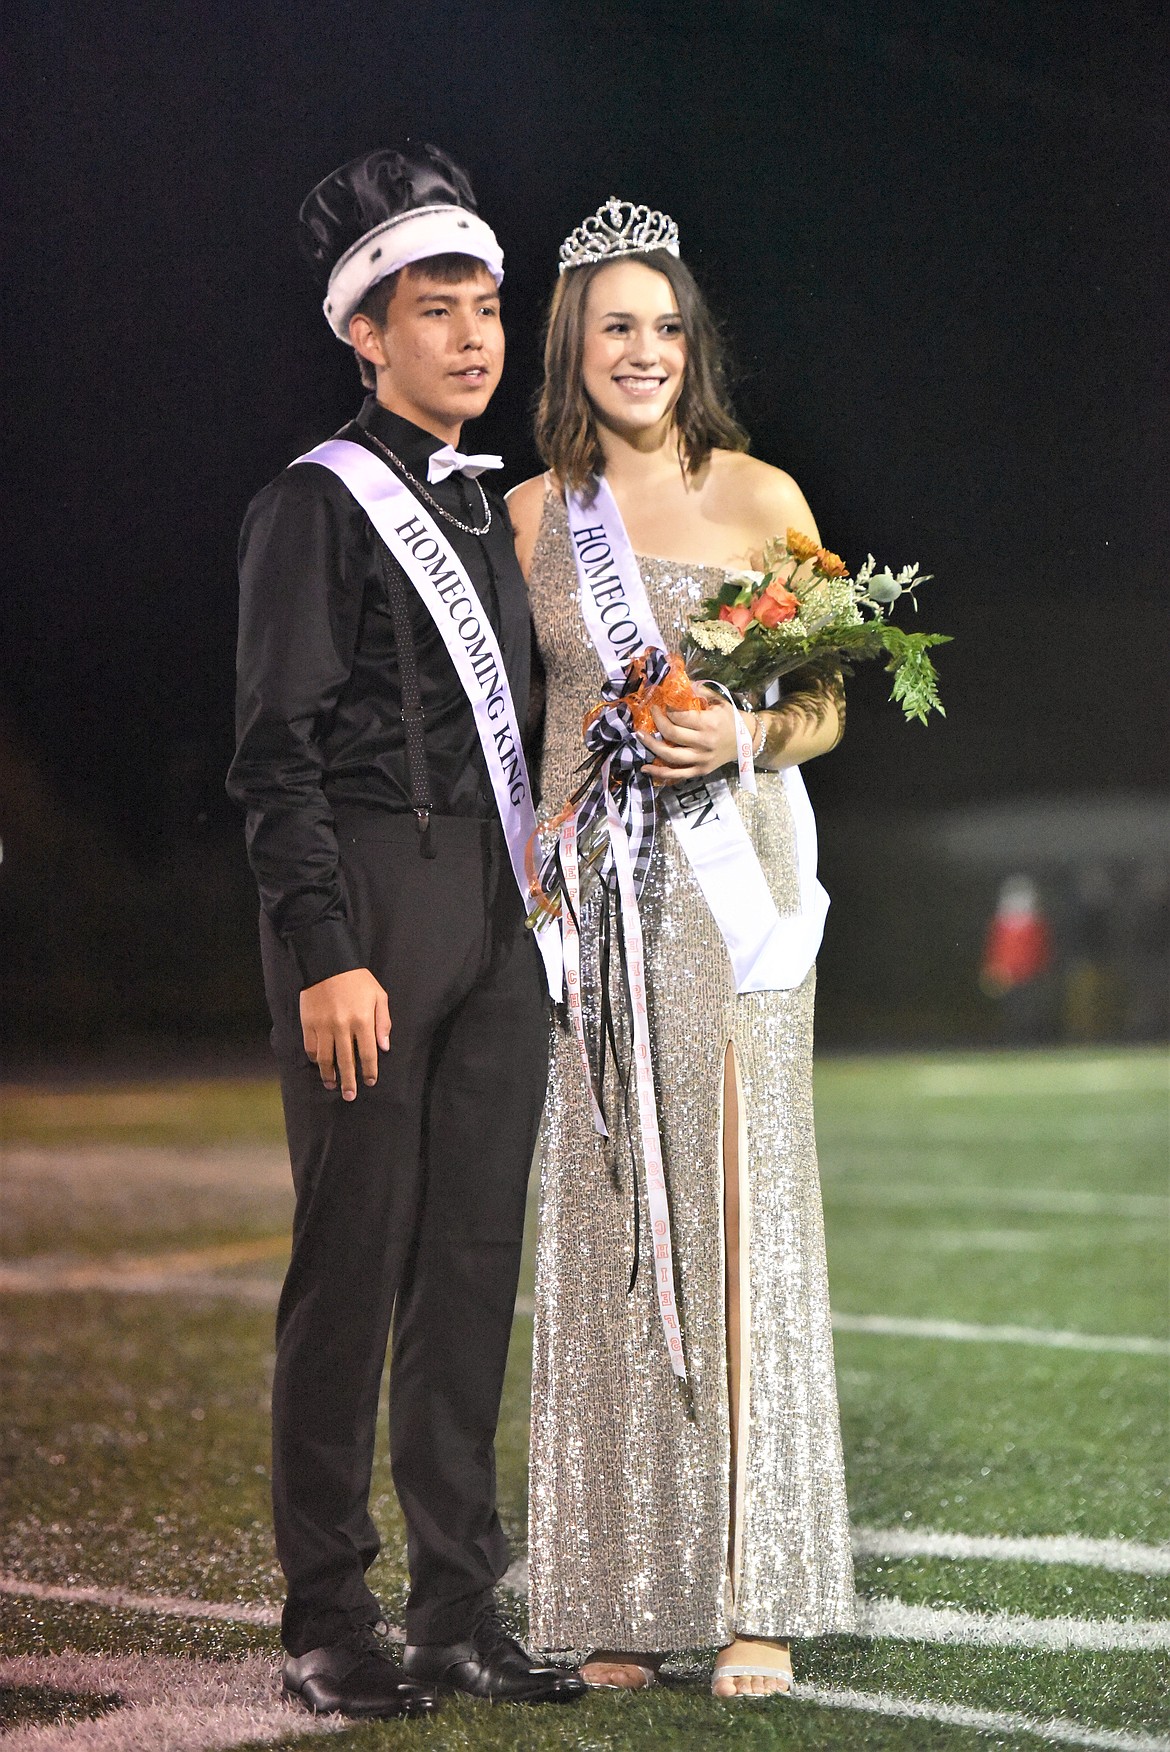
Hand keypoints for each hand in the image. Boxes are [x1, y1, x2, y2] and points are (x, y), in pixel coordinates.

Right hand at [299, 968, 390, 1099]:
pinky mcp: (308, 1023)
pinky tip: (320, 1065)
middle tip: (350, 1096)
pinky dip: (315, 1059)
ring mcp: (323, 1026)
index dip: (369, 1071)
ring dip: (329, 1075)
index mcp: (363, 1020)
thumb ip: (383, 1022)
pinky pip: (311, 1048)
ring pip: (326, 1059)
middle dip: (349, 1081)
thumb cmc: (357, 980)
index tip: (370, 1082)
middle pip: (346, 1061)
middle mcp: (343, 1027)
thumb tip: (384, 1047)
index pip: (367, 1054)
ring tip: (332, 1085)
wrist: (328, 963)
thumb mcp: (379, 995)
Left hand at [638, 689, 742, 784]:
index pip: (679, 716)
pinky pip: (677, 774)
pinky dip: (660, 773)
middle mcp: (704, 743)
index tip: (659, 703)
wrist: (748, 742)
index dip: (666, 709)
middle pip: (672, 734)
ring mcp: (701, 759)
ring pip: (670, 755)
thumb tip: (678, 685)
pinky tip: (646, 768)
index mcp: (709, 723)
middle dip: (657, 722)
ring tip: (639, 736)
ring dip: (651, 746)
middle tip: (650, 713)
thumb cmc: (731, 719)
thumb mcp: (719, 702)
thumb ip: (699, 693)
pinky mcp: (700, 771)